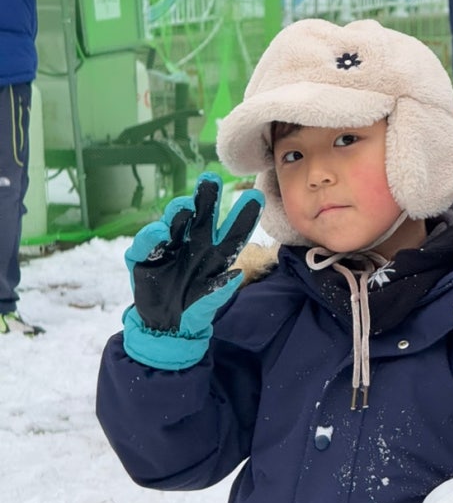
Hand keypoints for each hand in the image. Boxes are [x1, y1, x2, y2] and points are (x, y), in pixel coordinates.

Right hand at [122, 173, 263, 369]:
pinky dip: (153, 236)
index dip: (244, 215)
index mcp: (216, 251)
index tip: (256, 197)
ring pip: (176, 220)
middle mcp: (195, 241)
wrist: (164, 323)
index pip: (233, 231)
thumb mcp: (209, 301)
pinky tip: (160, 233)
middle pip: (203, 214)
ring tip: (185, 208)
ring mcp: (171, 244)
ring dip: (180, 211)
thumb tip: (236, 274)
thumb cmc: (193, 307)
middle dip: (207, 196)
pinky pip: (149, 241)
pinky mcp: (146, 254)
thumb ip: (220, 289)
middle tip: (212, 180)